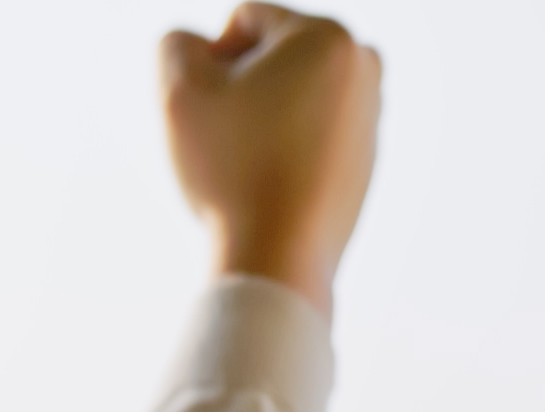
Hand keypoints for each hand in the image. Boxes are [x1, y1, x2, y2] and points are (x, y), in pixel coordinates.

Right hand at [161, 6, 379, 314]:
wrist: (280, 256)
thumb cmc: (231, 170)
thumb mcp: (179, 92)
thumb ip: (174, 45)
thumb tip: (194, 45)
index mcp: (327, 36)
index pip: (246, 20)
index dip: (208, 62)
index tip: (208, 112)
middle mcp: (363, 67)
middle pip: (274, 56)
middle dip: (240, 87)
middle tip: (223, 140)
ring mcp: (370, 115)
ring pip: (292, 97)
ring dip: (260, 119)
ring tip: (245, 165)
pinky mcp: (366, 159)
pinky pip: (310, 137)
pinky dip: (282, 151)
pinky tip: (267, 187)